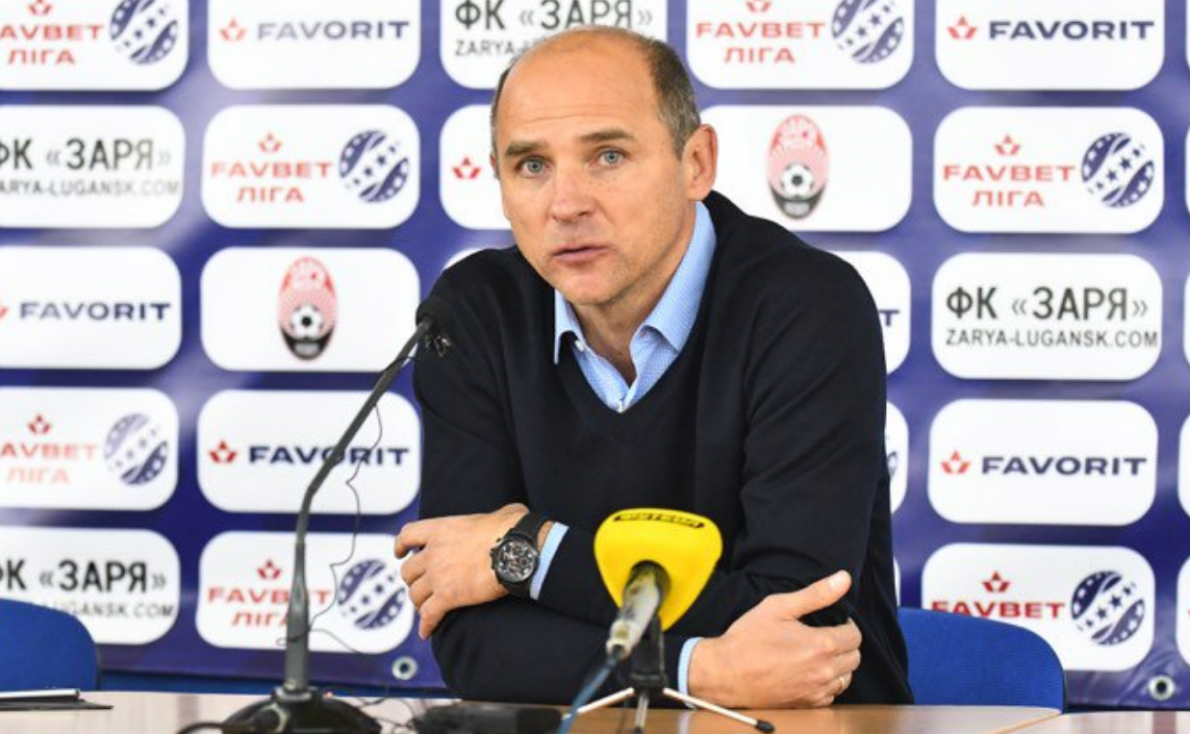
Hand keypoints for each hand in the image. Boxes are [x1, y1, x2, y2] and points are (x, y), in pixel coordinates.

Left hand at [394, 503, 527, 638]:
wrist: (516, 550)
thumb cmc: (511, 530)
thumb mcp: (497, 514)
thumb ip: (491, 519)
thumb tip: (508, 518)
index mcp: (441, 529)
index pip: (408, 535)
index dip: (400, 545)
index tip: (400, 552)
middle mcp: (433, 552)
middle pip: (408, 571)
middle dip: (413, 580)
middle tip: (422, 585)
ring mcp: (438, 575)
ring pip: (415, 595)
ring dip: (419, 603)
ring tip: (426, 608)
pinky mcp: (447, 597)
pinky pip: (429, 615)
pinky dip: (426, 625)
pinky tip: (427, 631)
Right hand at [688, 570, 861, 708]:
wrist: (726, 673)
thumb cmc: (748, 638)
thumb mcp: (779, 607)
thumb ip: (816, 594)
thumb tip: (844, 578)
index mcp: (821, 645)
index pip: (855, 636)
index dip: (846, 625)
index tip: (833, 622)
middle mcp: (824, 671)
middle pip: (854, 657)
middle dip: (844, 644)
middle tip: (824, 636)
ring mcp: (816, 690)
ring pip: (846, 677)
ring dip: (839, 664)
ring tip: (818, 654)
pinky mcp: (807, 703)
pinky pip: (832, 694)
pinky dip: (827, 682)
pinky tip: (810, 671)